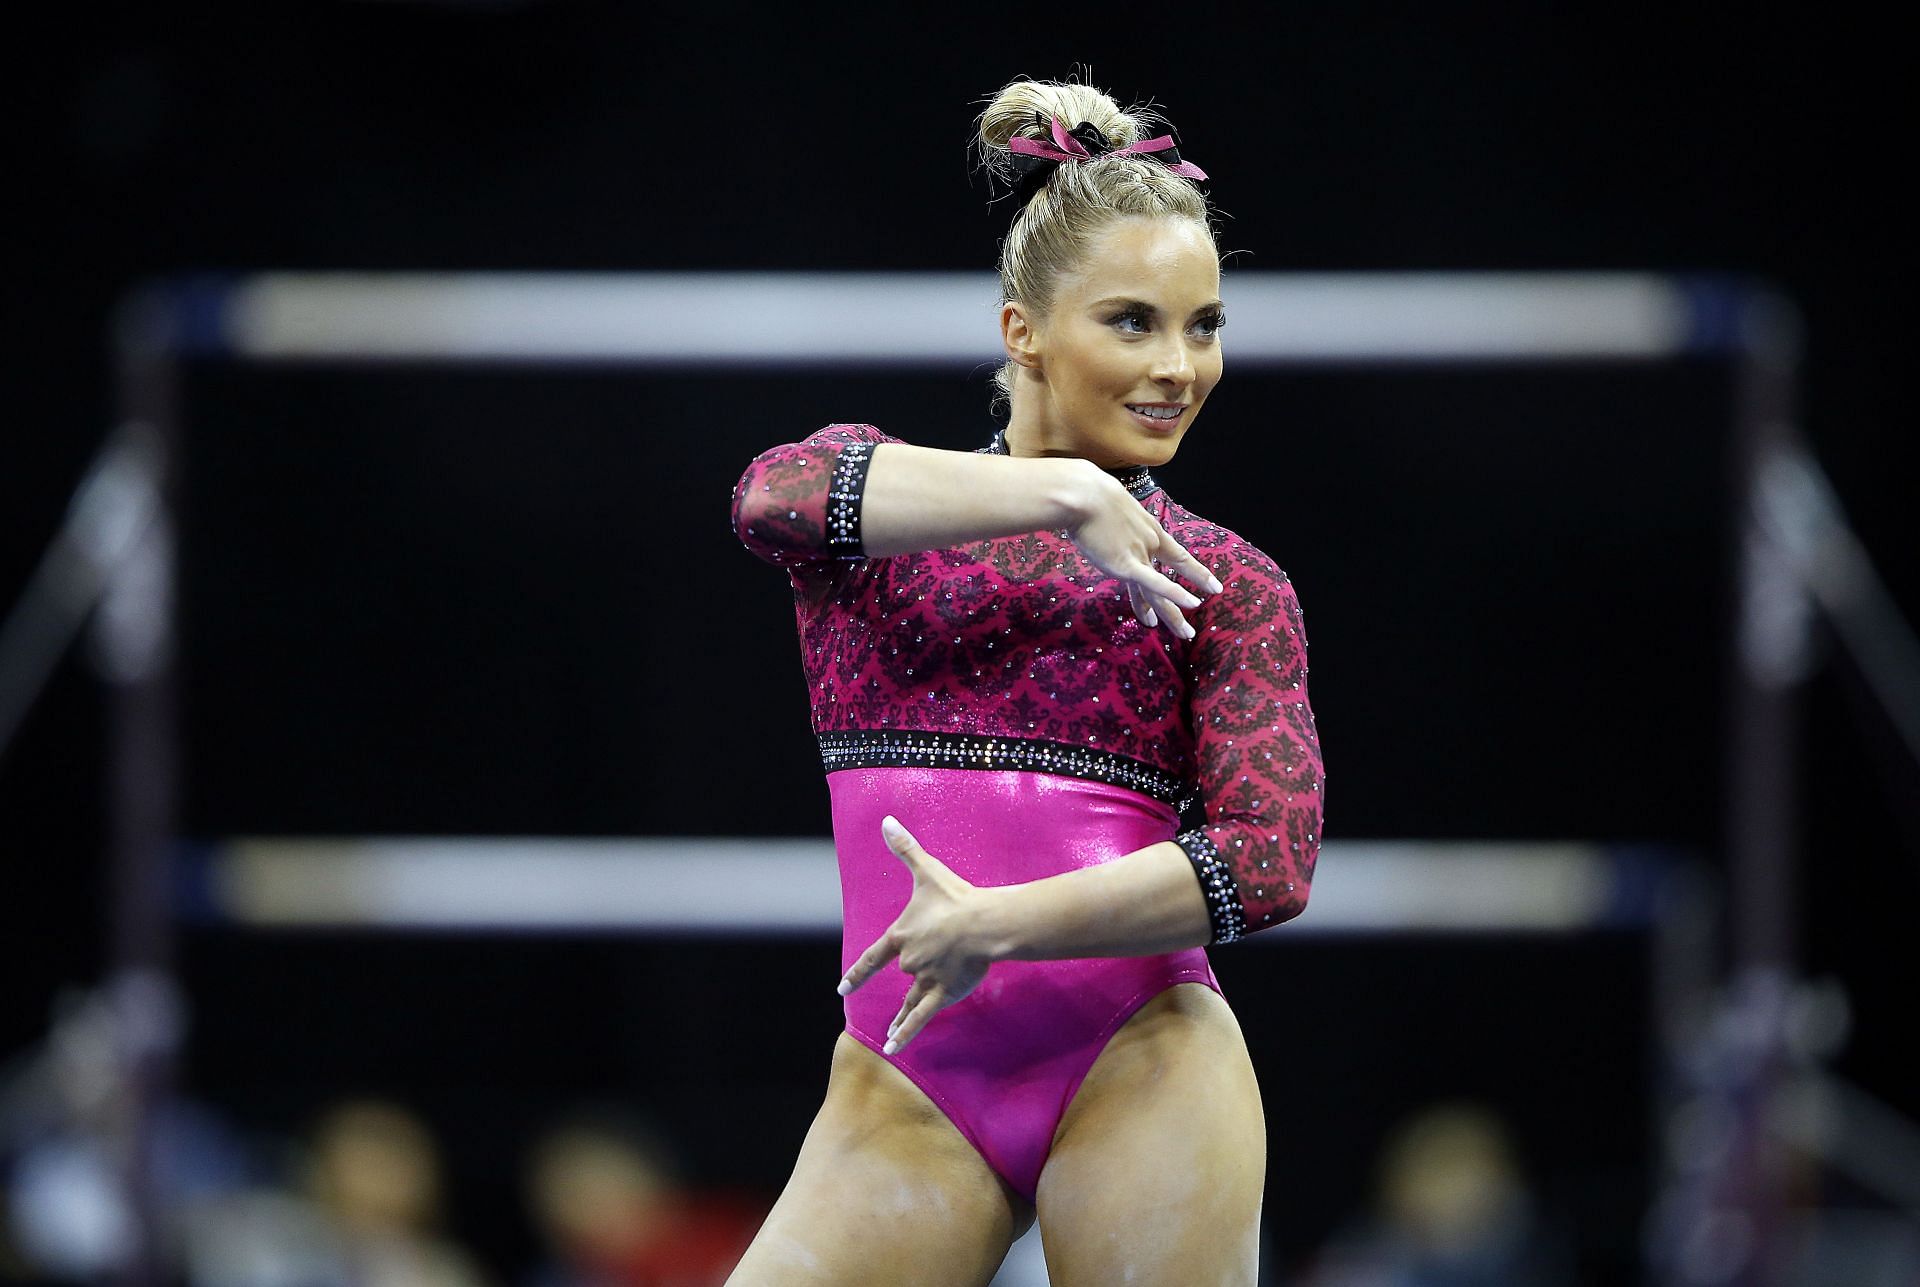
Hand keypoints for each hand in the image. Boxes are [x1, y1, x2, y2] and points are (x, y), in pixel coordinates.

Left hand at [837, 816, 996, 1053]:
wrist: (983, 923)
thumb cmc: (953, 897)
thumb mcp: (925, 871)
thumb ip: (904, 849)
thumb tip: (886, 820)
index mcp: (901, 936)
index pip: (872, 958)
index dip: (858, 974)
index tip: (842, 988)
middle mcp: (908, 960)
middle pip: (904, 971)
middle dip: (914, 970)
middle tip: (926, 969)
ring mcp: (924, 979)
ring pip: (908, 1001)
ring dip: (899, 1016)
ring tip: (889, 1034)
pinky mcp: (943, 992)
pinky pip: (920, 1017)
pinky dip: (906, 1033)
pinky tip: (893, 1047)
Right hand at [1065, 469, 1221, 639]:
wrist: (1082, 495)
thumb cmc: (1089, 495)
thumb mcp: (1111, 507)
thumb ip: (1114, 523)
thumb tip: (1101, 527)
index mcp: (1148, 530)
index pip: (1176, 555)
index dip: (1195, 571)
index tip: (1211, 584)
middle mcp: (1149, 545)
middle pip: (1171, 579)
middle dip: (1184, 602)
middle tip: (1193, 624)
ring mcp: (1140, 556)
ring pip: (1160, 593)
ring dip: (1173, 615)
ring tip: (1186, 634)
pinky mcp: (1127, 565)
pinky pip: (1154, 584)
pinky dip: (1173, 594)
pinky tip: (1191, 604)